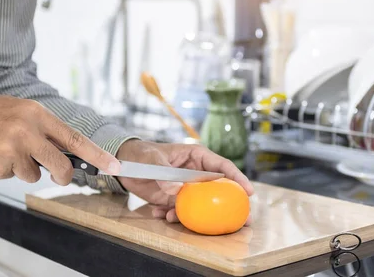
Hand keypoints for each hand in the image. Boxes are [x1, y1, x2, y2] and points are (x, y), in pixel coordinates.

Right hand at [0, 91, 119, 184]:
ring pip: (33, 174)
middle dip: (62, 175)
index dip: (97, 155)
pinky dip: (3, 170)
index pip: (75, 138)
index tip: (114, 166)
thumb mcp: (22, 111)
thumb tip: (67, 153)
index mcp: (38, 114)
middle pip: (60, 165)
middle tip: (58, 175)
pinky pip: (10, 176)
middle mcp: (27, 130)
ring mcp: (12, 148)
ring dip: (23, 169)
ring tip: (5, 150)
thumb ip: (44, 130)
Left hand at [116, 139, 253, 222]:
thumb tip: (175, 189)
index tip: (249, 191)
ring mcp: (186, 188)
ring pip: (200, 205)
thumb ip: (164, 173)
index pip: (222, 166)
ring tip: (176, 218)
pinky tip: (160, 214)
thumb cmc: (142, 154)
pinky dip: (174, 216)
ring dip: (193, 216)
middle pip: (219, 189)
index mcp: (197, 157)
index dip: (237, 178)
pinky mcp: (174, 199)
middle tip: (244, 220)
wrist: (124, 165)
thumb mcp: (152, 159)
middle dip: (230, 204)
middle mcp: (195, 173)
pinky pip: (181, 211)